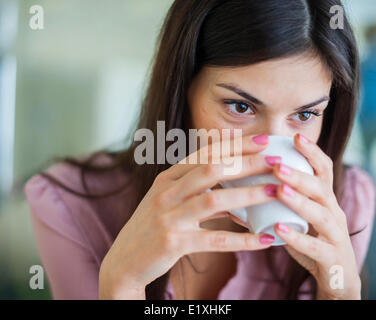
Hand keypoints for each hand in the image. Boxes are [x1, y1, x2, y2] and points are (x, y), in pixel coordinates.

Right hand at [98, 134, 279, 298]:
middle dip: (247, 162)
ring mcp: (168, 216)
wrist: (125, 259)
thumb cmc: (153, 225)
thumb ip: (198, 187)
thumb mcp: (170, 198)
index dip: (236, 145)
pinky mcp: (173, 243)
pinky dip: (242, 240)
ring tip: (276, 192)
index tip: (264, 140)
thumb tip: (235, 182)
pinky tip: (264, 240)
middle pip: (212, 169)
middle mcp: (167, 191)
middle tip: (277, 161)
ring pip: (214, 200)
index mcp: (168, 177)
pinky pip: (214, 239)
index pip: (206, 153)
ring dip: (248, 195)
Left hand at [271, 133, 360, 299]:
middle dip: (299, 174)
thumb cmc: (311, 241)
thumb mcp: (297, 218)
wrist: (337, 278)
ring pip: (322, 214)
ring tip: (278, 190)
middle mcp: (334, 212)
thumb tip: (235, 191)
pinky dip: (296, 236)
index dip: (312, 152)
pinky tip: (278, 228)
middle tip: (276, 165)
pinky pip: (315, 247)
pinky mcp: (332, 258)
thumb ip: (274, 204)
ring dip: (300, 201)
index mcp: (324, 199)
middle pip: (321, 187)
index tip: (294, 136)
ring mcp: (336, 235)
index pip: (323, 169)